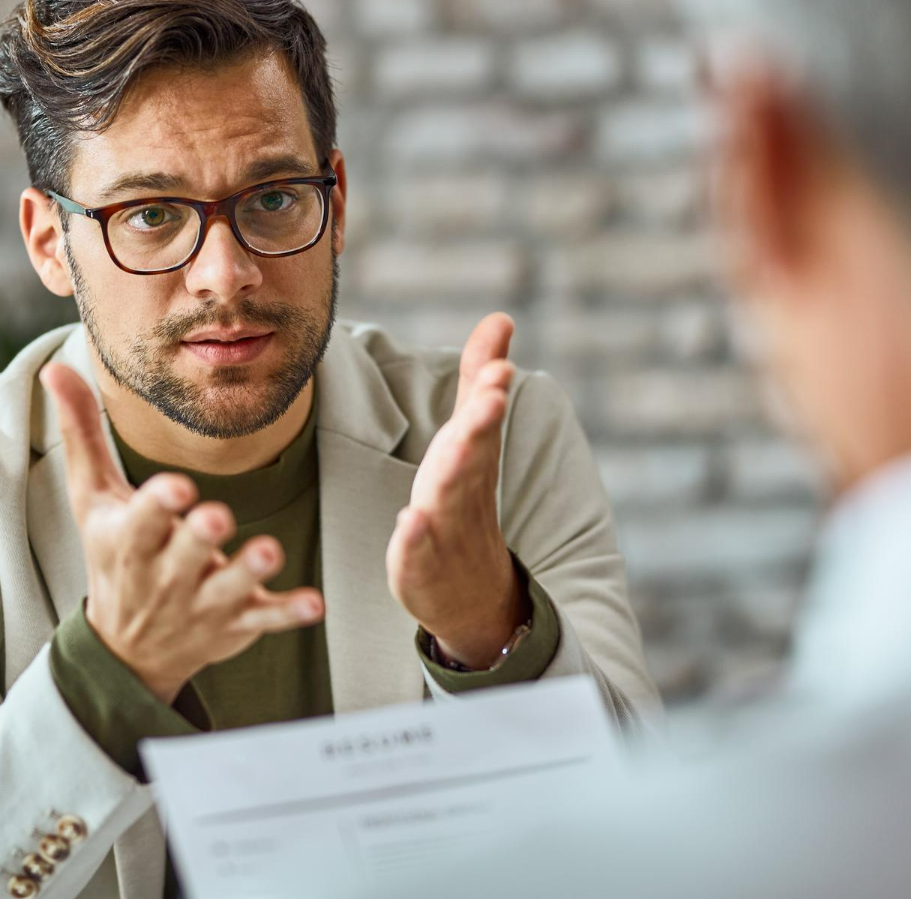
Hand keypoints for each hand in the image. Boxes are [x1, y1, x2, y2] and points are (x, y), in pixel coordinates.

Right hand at [41, 363, 323, 702]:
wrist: (127, 649)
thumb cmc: (113, 553)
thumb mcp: (92, 498)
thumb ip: (82, 432)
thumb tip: (55, 368)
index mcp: (130, 540)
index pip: (142, 521)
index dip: (158, 505)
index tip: (177, 487)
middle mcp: (166, 575)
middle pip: (185, 554)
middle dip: (200, 537)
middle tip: (217, 517)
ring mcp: (203, 601)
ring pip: (229, 587)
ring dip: (249, 570)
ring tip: (270, 551)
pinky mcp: (237, 622)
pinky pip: (265, 619)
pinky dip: (288, 614)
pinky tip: (314, 605)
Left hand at [386, 313, 527, 668]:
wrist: (472, 592)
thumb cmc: (465, 498)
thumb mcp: (472, 437)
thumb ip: (480, 379)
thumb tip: (501, 318)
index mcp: (474, 456)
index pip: (483, 421)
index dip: (490, 394)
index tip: (500, 368)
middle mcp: (464, 489)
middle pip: (474, 456)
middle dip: (481, 427)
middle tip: (492, 396)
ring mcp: (444, 531)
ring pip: (449, 500)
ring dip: (454, 473)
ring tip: (456, 446)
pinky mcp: (420, 567)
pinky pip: (417, 553)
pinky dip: (415, 539)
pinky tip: (408, 520)